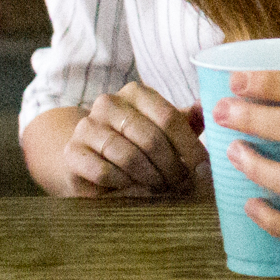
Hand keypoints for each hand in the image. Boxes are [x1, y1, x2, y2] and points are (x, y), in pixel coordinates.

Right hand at [64, 81, 204, 197]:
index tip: (203, 168)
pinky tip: (132, 187)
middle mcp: (108, 103)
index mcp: (135, 92)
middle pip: (150, 138)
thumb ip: (184, 120)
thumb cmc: (134, 142)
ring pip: (128, 156)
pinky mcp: (73, 152)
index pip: (168, 117)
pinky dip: (123, 184)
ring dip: (150, 177)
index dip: (189, 145)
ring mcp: (87, 126)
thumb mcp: (161, 129)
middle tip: (182, 184)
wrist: (87, 156)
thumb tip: (206, 108)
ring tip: (161, 187)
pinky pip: (105, 172)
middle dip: (172, 166)